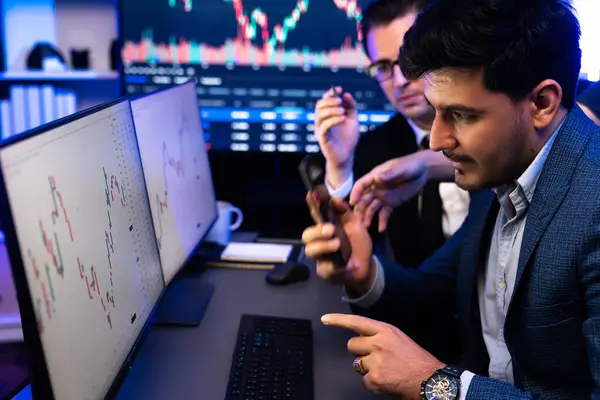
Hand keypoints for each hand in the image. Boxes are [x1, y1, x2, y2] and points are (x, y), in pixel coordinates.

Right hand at [302, 197, 373, 289]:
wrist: (366, 266)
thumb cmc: (357, 244)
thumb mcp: (356, 225)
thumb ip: (346, 212)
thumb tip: (335, 199)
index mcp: (326, 227)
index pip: (316, 215)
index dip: (311, 205)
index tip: (310, 195)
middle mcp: (319, 241)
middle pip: (306, 235)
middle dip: (317, 231)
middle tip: (330, 230)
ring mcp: (320, 257)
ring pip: (311, 251)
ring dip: (323, 246)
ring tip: (337, 244)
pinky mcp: (325, 271)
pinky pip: (326, 268)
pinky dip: (338, 266)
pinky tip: (350, 264)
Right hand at [314, 87, 359, 182]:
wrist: (347, 155)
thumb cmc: (348, 138)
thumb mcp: (353, 119)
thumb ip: (351, 107)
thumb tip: (346, 94)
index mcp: (327, 115)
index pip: (324, 100)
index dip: (330, 93)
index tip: (340, 89)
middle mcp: (321, 121)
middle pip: (319, 105)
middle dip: (329, 100)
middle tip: (340, 101)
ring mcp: (320, 129)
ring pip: (320, 114)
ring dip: (332, 110)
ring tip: (343, 111)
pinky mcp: (321, 138)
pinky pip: (324, 126)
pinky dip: (333, 119)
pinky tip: (342, 118)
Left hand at [321, 313, 444, 399]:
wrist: (429, 379)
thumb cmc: (415, 359)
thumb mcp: (398, 338)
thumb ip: (379, 336)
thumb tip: (362, 340)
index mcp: (385, 331)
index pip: (357, 322)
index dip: (339, 320)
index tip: (325, 319)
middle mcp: (378, 343)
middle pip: (351, 345)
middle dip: (359, 352)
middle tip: (375, 358)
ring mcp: (375, 361)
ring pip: (356, 364)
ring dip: (366, 368)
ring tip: (384, 369)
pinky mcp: (374, 378)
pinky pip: (363, 381)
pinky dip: (372, 383)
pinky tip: (386, 380)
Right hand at [350, 153, 428, 231]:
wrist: (423, 172)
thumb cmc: (410, 166)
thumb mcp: (400, 169)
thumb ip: (389, 174)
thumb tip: (376, 178)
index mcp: (375, 177)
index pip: (361, 185)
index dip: (355, 193)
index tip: (352, 203)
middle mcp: (375, 188)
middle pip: (364, 199)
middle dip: (359, 209)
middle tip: (356, 220)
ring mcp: (382, 197)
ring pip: (371, 208)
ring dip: (368, 217)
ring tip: (366, 227)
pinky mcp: (391, 204)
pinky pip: (384, 214)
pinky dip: (382, 221)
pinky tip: (381, 229)